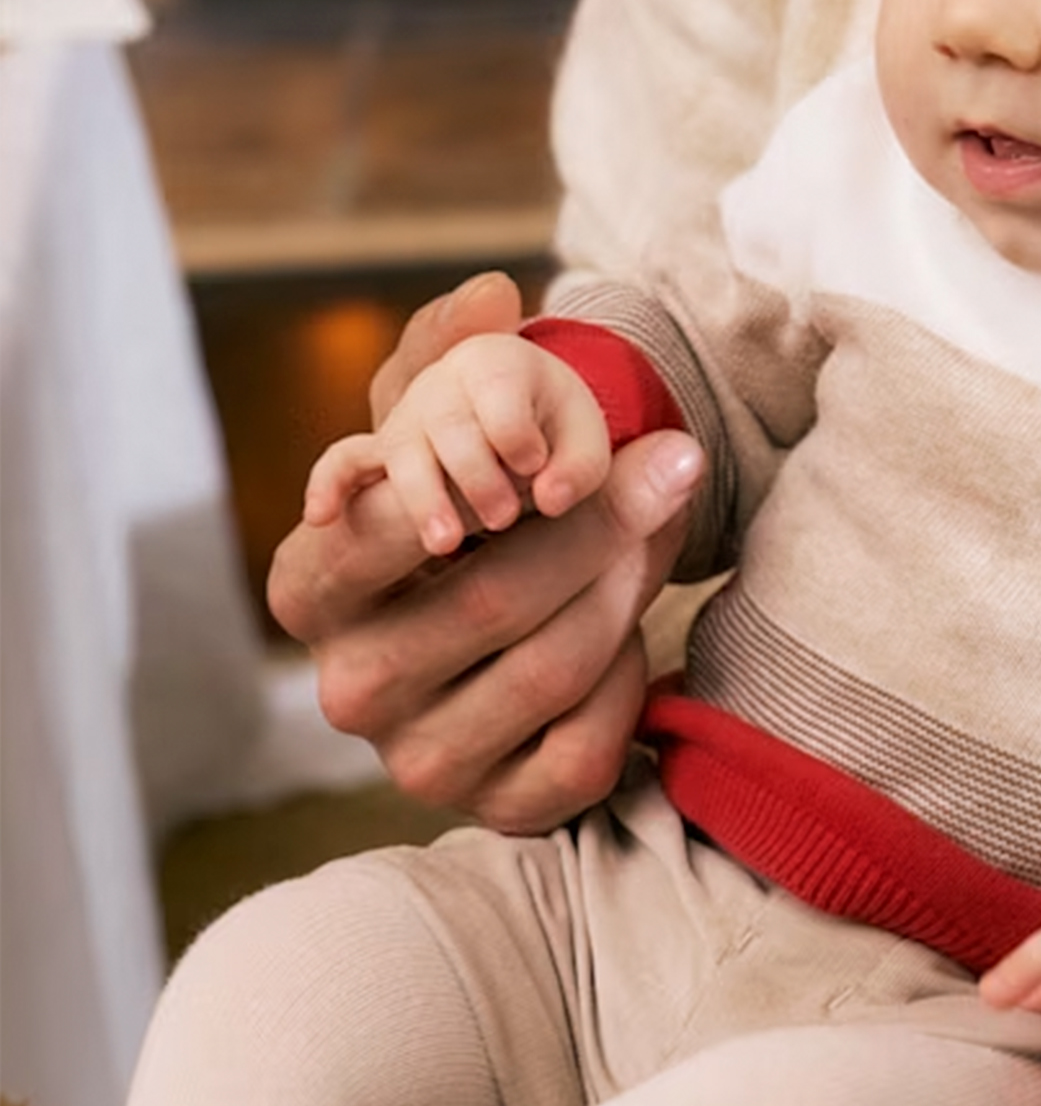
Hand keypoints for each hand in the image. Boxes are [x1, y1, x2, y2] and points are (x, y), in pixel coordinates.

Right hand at [268, 272, 704, 830]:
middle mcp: (345, 689)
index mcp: (308, 592)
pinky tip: (632, 645)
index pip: (374, 533)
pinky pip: (588, 747)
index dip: (484, 483)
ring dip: (624, 590)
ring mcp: (416, 762)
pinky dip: (631, 683)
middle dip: (595, 527)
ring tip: (653, 540)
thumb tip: (495, 292)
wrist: (521, 643)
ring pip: (551, 666)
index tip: (556, 452)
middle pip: (490, 599)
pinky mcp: (494, 813)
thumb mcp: (452, 432)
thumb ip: (455, 353)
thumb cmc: (479, 522)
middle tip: (667, 471)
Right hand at [304, 333, 612, 556]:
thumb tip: (552, 500)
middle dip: (475, 472)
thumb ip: (580, 465)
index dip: (513, 431)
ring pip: (402, 451)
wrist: (516, 420)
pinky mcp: (379, 457)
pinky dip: (329, 485)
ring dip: (422, 496)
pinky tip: (323, 517)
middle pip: (447, 423)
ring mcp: (405, 419)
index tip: (534, 464)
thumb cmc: (553, 430)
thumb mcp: (584, 436)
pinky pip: (343, 463)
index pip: (497, 389)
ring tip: (446, 544)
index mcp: (495, 361)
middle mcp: (440, 383)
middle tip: (505, 516)